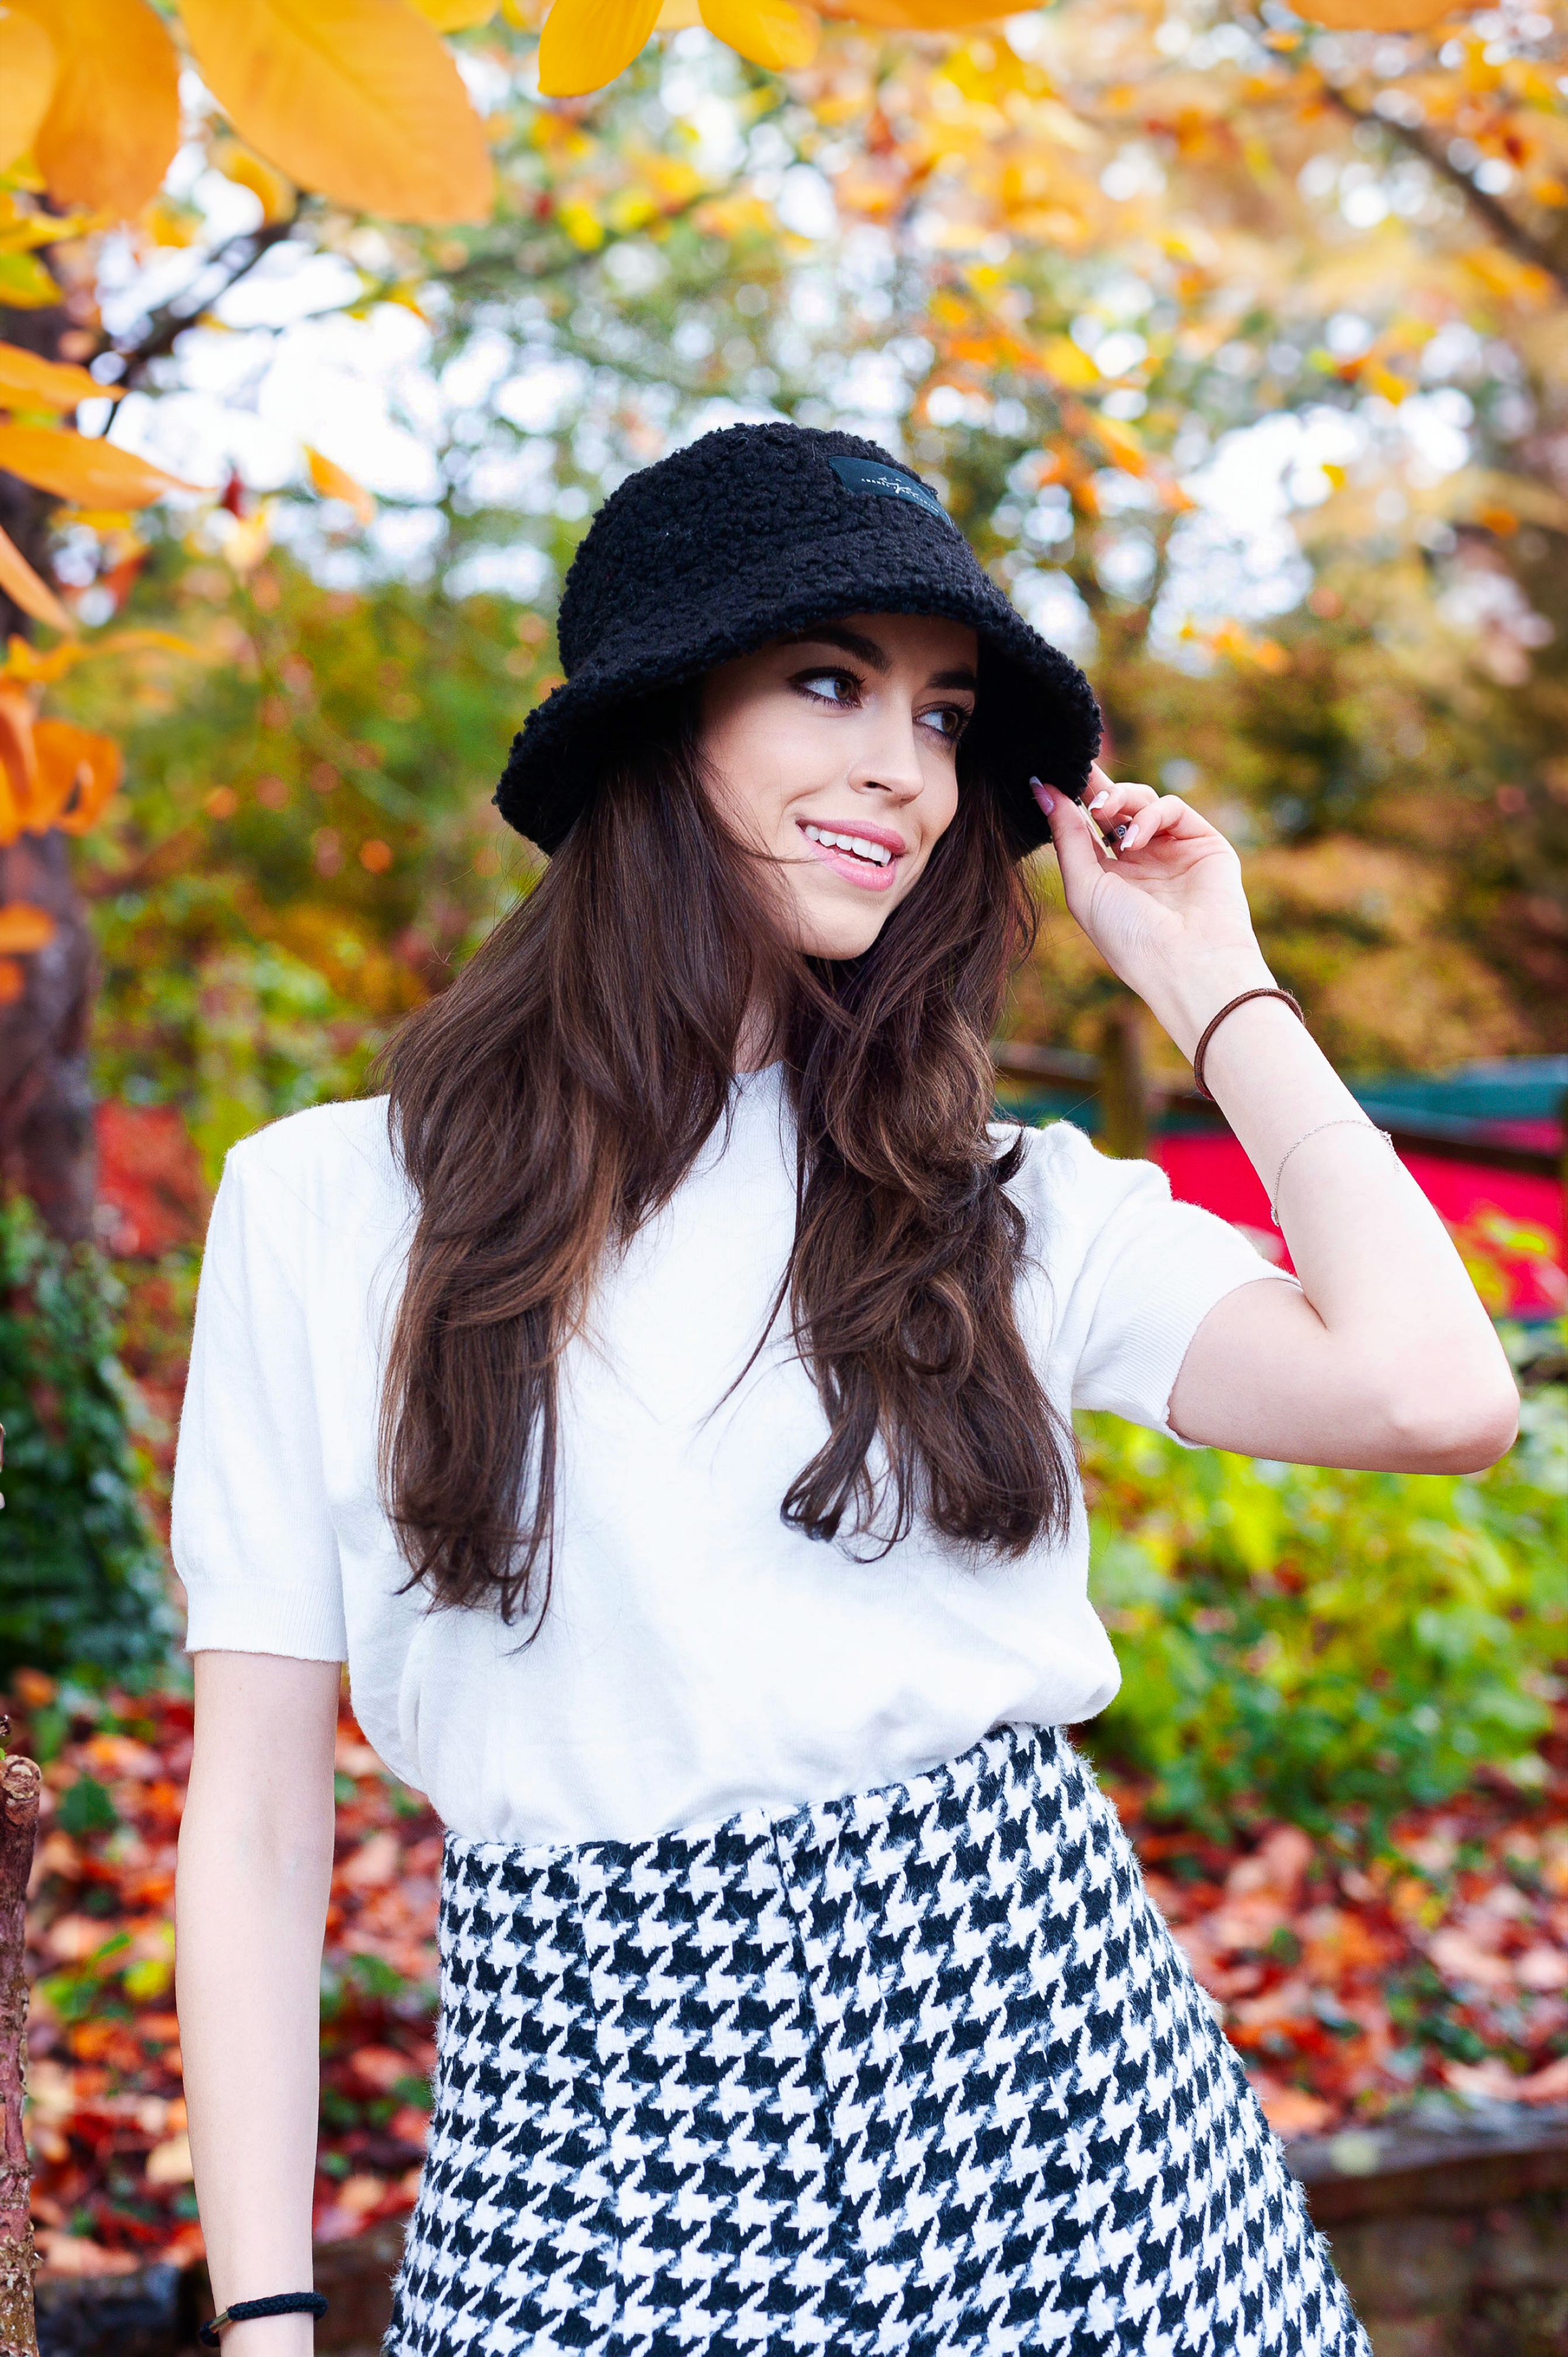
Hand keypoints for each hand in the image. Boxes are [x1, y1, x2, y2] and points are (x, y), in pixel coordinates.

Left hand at [1033, 765, 1271, 1057]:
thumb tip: (1042, 787)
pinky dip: (1148, 815)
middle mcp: (1142, 861)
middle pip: (1115, 807)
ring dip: (1117, 798)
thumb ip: (1065, 836)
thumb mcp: (1083, 887)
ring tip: (1100, 812)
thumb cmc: (1129, 938)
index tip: (1050, 775)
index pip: (1087, 828)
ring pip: (1142, 801)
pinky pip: (1172, 808)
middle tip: (1076, 774)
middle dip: (1094, 789)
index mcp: (1110, 877)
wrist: (1186, 963)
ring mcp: (1173, 850)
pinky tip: (1132, 840)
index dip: (1071, 801)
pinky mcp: (1203, 843)